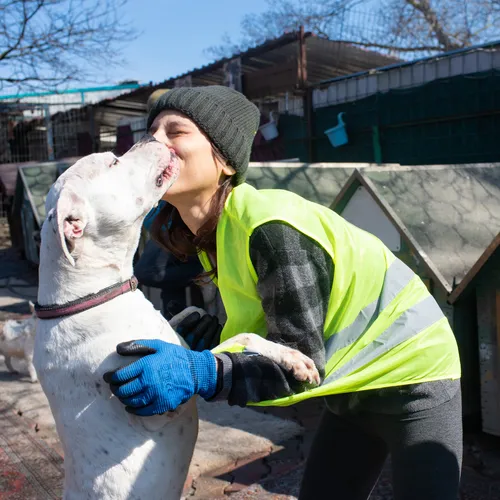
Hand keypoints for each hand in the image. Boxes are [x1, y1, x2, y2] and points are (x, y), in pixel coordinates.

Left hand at [102, 339, 216, 415]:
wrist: (195, 371)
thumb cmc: (175, 356)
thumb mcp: (158, 345)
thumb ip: (137, 345)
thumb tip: (117, 349)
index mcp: (146, 366)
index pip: (120, 376)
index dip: (110, 377)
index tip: (107, 377)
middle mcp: (149, 382)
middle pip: (123, 390)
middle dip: (115, 389)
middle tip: (113, 387)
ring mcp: (155, 395)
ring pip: (130, 401)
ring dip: (123, 399)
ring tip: (121, 395)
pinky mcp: (162, 405)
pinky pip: (142, 411)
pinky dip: (133, 409)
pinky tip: (130, 406)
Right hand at [167, 301, 221, 350]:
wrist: (190, 354)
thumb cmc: (184, 334)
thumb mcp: (178, 324)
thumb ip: (176, 313)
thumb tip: (171, 303)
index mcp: (175, 339)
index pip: (182, 330)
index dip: (190, 320)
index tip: (197, 314)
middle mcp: (184, 348)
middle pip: (194, 335)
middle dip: (203, 323)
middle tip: (208, 316)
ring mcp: (195, 354)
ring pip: (204, 340)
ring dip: (211, 327)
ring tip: (214, 319)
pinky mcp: (206, 356)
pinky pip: (212, 345)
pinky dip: (216, 334)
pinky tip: (218, 326)